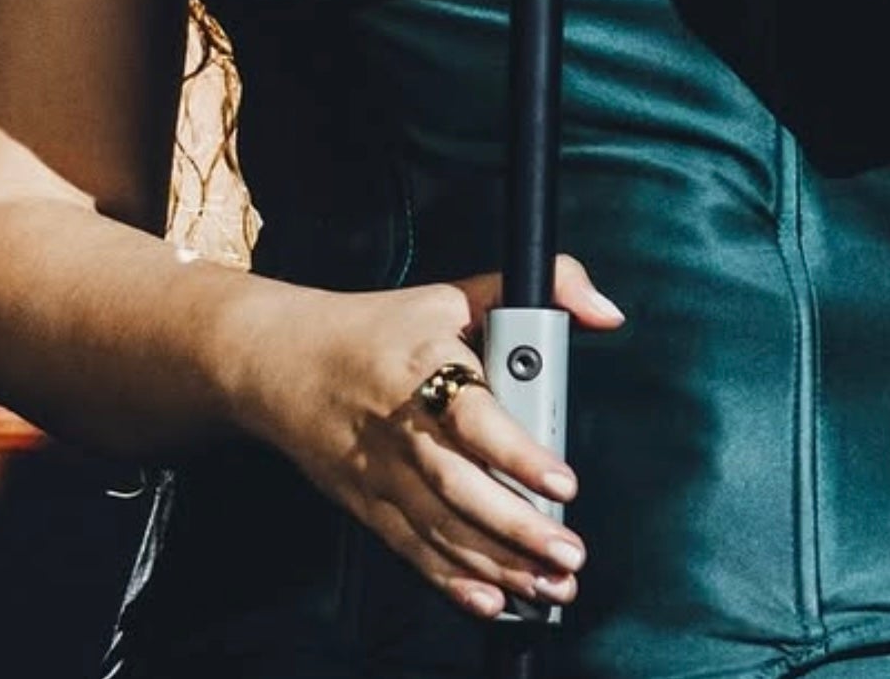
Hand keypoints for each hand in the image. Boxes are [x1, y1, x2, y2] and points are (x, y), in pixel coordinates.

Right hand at [247, 253, 624, 619]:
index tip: (564, 481)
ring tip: (550, 583)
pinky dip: (450, 580)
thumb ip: (541, 289)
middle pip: (461, 488)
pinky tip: (490, 599)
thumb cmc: (381, 327)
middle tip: (569, 552)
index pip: (474, 417)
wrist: (283, 361)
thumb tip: (606, 313)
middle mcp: (399, 428)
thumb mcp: (455, 294)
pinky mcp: (367, 505)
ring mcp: (380, 474)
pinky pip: (412, 551)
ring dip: (498, 564)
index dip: (519, 454)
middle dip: (519, 529)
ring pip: (441, 529)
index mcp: (422, 368)